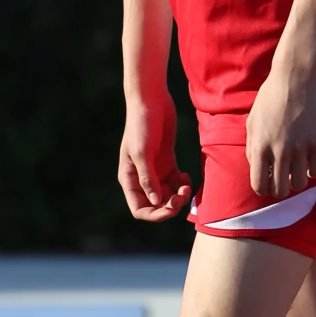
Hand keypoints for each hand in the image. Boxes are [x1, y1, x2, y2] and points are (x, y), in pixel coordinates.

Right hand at [119, 92, 192, 221]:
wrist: (151, 101)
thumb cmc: (141, 125)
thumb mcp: (142, 152)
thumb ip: (148, 178)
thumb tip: (156, 202)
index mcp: (129, 179)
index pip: (139, 209)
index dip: (154, 215)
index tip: (170, 208)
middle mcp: (141, 178)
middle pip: (156, 205)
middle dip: (170, 206)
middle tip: (181, 196)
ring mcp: (155, 171)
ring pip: (168, 195)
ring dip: (179, 196)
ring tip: (186, 185)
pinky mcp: (168, 162)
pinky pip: (176, 182)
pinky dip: (183, 184)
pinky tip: (186, 176)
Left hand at [245, 64, 315, 203]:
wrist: (295, 76)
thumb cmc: (271, 96)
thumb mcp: (252, 120)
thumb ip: (251, 146)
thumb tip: (256, 166)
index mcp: (259, 146)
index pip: (259, 184)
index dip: (263, 189)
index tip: (268, 184)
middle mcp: (279, 151)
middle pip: (280, 189)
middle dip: (281, 188)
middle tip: (284, 178)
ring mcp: (299, 147)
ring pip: (300, 184)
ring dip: (298, 180)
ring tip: (298, 169)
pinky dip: (313, 171)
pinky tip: (310, 161)